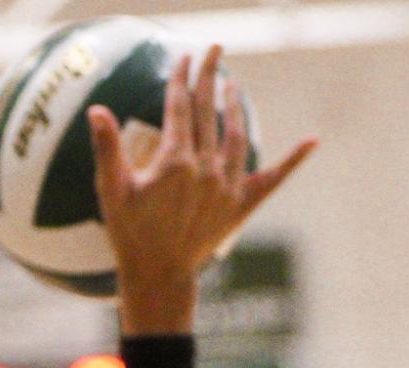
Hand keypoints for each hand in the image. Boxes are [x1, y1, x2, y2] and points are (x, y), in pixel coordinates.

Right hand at [90, 45, 316, 331]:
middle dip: (209, 77)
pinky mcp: (241, 205)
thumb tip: (97, 110)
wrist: (159, 276)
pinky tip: (312, 141)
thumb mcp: (112, 192)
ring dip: (234, 106)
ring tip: (232, 84)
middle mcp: (205, 169)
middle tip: (213, 50)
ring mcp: (226, 186)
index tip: (183, 58)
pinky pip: (272, 178)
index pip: (179, 107)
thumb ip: (107, 149)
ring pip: (236, 135)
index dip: (181, 79)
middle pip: (208, 112)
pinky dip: (293, 160)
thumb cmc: (130, 235)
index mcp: (175, 162)